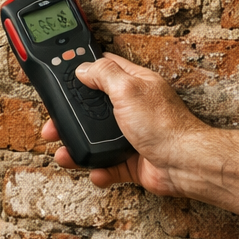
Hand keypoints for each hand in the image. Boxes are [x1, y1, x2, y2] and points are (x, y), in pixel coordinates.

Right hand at [38, 53, 238, 227]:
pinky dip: (99, 170)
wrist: (185, 164)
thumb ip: (103, 74)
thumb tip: (83, 67)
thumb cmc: (163, 125)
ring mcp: (133, 135)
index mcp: (134, 84)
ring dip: (78, 148)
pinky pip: (109, 165)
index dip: (81, 70)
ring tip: (64, 154)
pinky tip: (96, 171)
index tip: (60, 75)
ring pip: (96, 140)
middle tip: (53, 124)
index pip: (104, 69)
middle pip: (93, 109)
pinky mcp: (133, 161)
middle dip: (71, 118)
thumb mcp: (128, 89)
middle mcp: (133, 108)